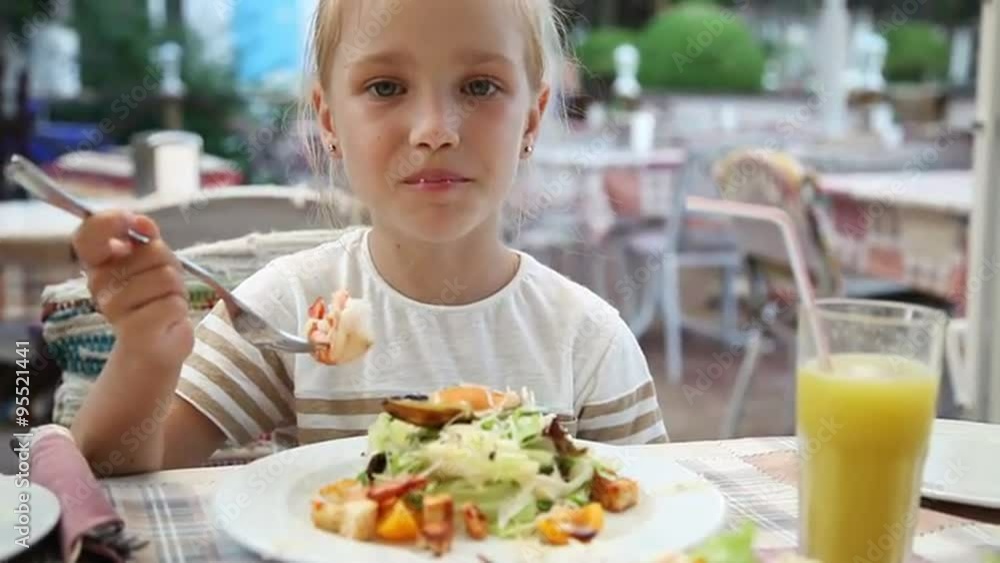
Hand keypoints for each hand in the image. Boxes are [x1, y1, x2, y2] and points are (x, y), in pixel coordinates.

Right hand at [72, 211, 193, 366]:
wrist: (156, 346)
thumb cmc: (153, 299)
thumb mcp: (152, 262)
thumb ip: (145, 238)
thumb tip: (141, 221)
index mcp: (98, 265)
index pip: (88, 235)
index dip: (110, 222)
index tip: (132, 222)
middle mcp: (99, 285)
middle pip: (149, 251)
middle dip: (168, 264)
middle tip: (164, 284)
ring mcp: (115, 309)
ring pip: (165, 276)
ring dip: (176, 288)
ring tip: (165, 301)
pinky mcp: (136, 330)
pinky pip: (172, 302)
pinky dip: (179, 308)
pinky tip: (167, 318)